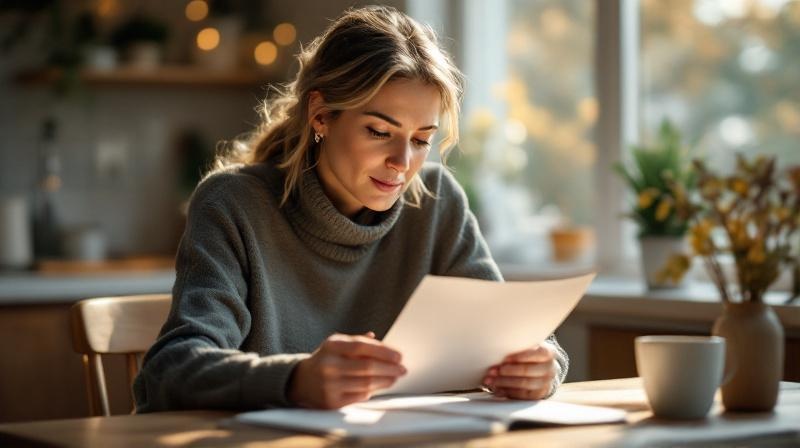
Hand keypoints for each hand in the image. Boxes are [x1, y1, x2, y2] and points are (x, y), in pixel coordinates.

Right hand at [288, 332, 406, 408]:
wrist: (301, 381)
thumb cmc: (327, 359)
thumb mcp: (338, 345)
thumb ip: (360, 342)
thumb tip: (386, 346)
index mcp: (332, 345)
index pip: (362, 346)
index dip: (383, 351)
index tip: (399, 356)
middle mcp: (328, 364)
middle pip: (367, 367)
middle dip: (389, 369)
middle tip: (402, 370)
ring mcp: (328, 384)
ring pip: (365, 384)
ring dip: (385, 381)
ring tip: (394, 378)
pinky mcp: (331, 401)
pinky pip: (359, 396)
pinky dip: (371, 391)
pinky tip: (377, 387)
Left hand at [482, 342, 556, 399]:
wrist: (542, 370)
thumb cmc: (530, 355)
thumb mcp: (528, 347)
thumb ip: (518, 347)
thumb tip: (498, 349)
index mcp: (548, 353)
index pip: (537, 353)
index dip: (520, 357)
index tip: (505, 359)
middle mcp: (549, 369)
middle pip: (528, 370)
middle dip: (508, 371)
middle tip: (493, 371)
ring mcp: (545, 383)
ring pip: (524, 384)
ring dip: (505, 382)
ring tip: (491, 380)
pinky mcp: (538, 395)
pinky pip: (522, 395)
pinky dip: (507, 392)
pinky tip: (497, 389)